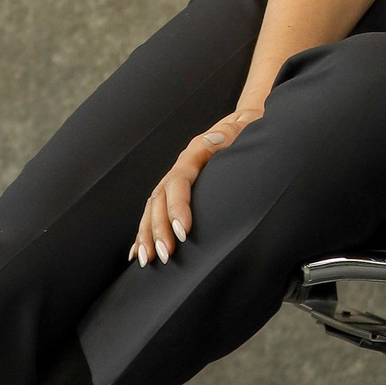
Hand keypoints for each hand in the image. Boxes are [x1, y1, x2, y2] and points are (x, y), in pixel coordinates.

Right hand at [129, 109, 259, 265]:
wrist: (246, 125)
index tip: (183, 233)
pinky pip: (155, 211)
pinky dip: (144, 231)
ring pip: (153, 207)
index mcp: (195, 152)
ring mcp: (177, 178)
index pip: (179, 181)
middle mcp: (181, 166)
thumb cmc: (248, 131)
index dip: (178, 207)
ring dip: (147, 234)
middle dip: (158, 228)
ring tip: (145, 260)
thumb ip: (230, 134)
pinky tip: (137, 250)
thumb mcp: (244, 128)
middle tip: (164, 255)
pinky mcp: (178, 190)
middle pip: (160, 197)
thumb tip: (213, 140)